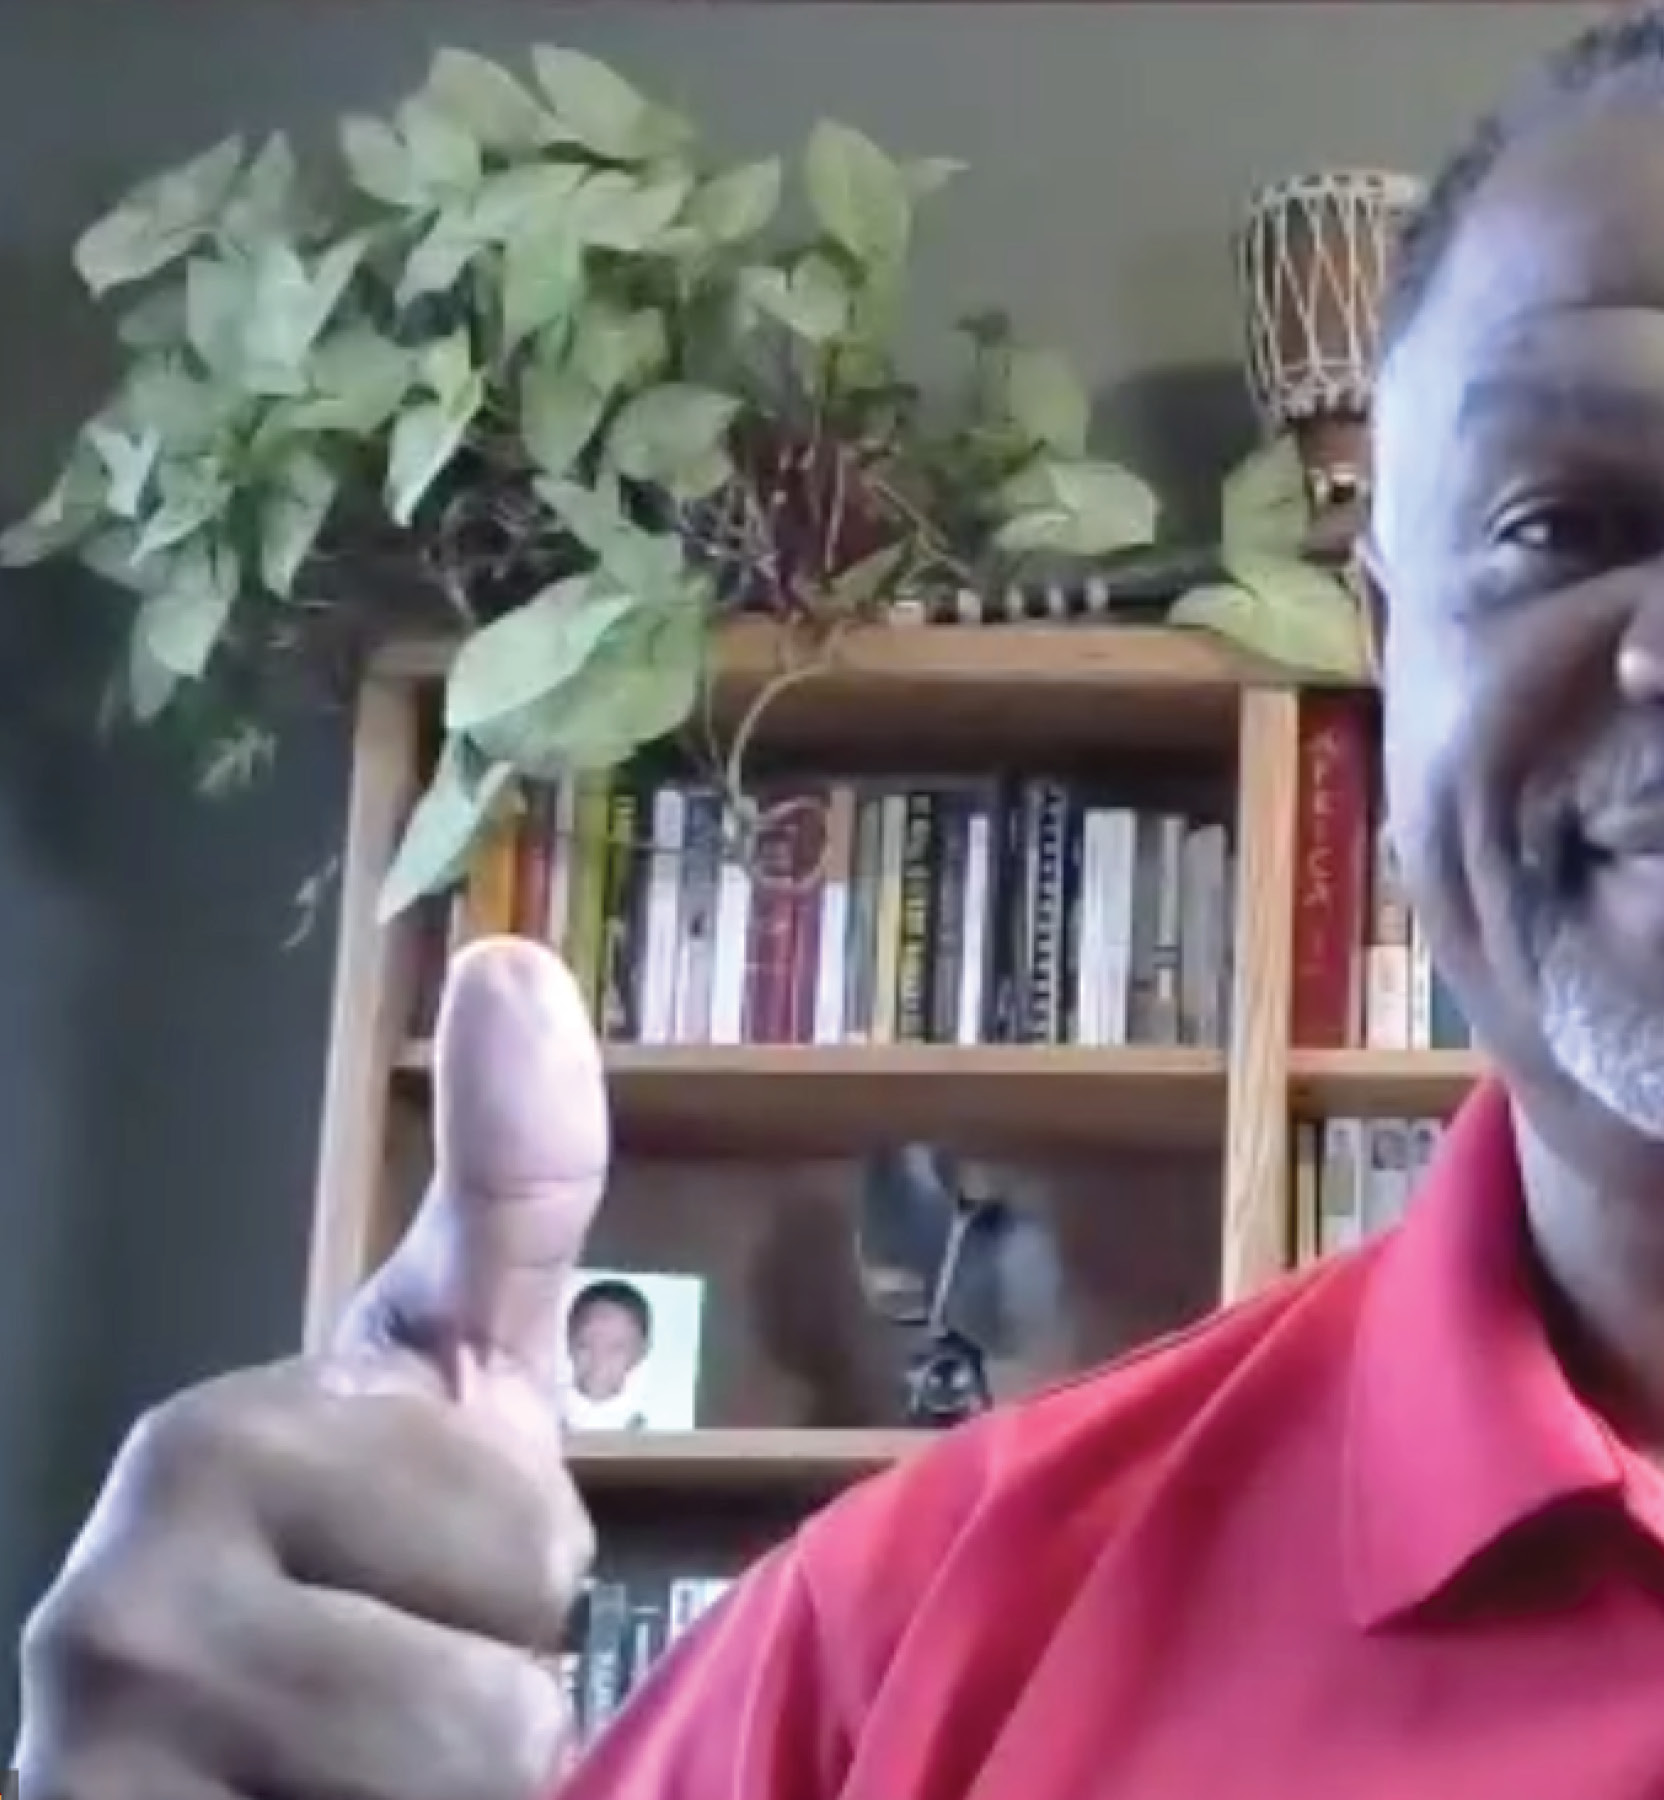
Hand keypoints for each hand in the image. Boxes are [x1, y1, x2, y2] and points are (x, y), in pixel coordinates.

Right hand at [17, 938, 610, 1799]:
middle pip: (495, 1709)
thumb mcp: (456, 1375)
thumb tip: (518, 958)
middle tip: (397, 1682)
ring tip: (357, 1771)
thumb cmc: (370, 1564)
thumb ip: (512, 1194)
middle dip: (496, 1709)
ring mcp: (85, 1766)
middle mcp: (101, 1613)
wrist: (242, 1768)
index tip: (426, 1559)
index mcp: (204, 1450)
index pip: (529, 1548)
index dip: (529, 1577)